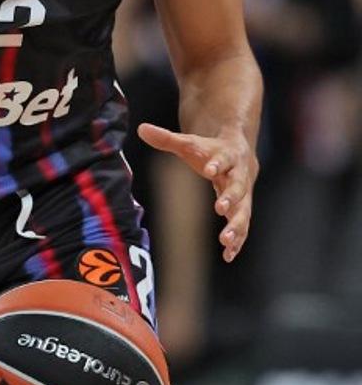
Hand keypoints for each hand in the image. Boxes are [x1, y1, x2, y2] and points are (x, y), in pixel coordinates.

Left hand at [138, 123, 257, 262]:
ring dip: (237, 225)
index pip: (223, 159)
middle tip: (221, 208)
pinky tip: (229, 255)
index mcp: (227, 157)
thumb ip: (167, 138)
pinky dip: (238, 240)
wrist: (239, 153)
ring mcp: (244, 195)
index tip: (209, 170)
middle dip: (231, 197)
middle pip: (238, 187)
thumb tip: (141, 129)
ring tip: (226, 240)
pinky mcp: (242, 210)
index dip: (217, 163)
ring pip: (244, 211)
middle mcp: (239, 176)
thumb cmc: (210, 150)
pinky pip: (243, 226)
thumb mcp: (190, 143)